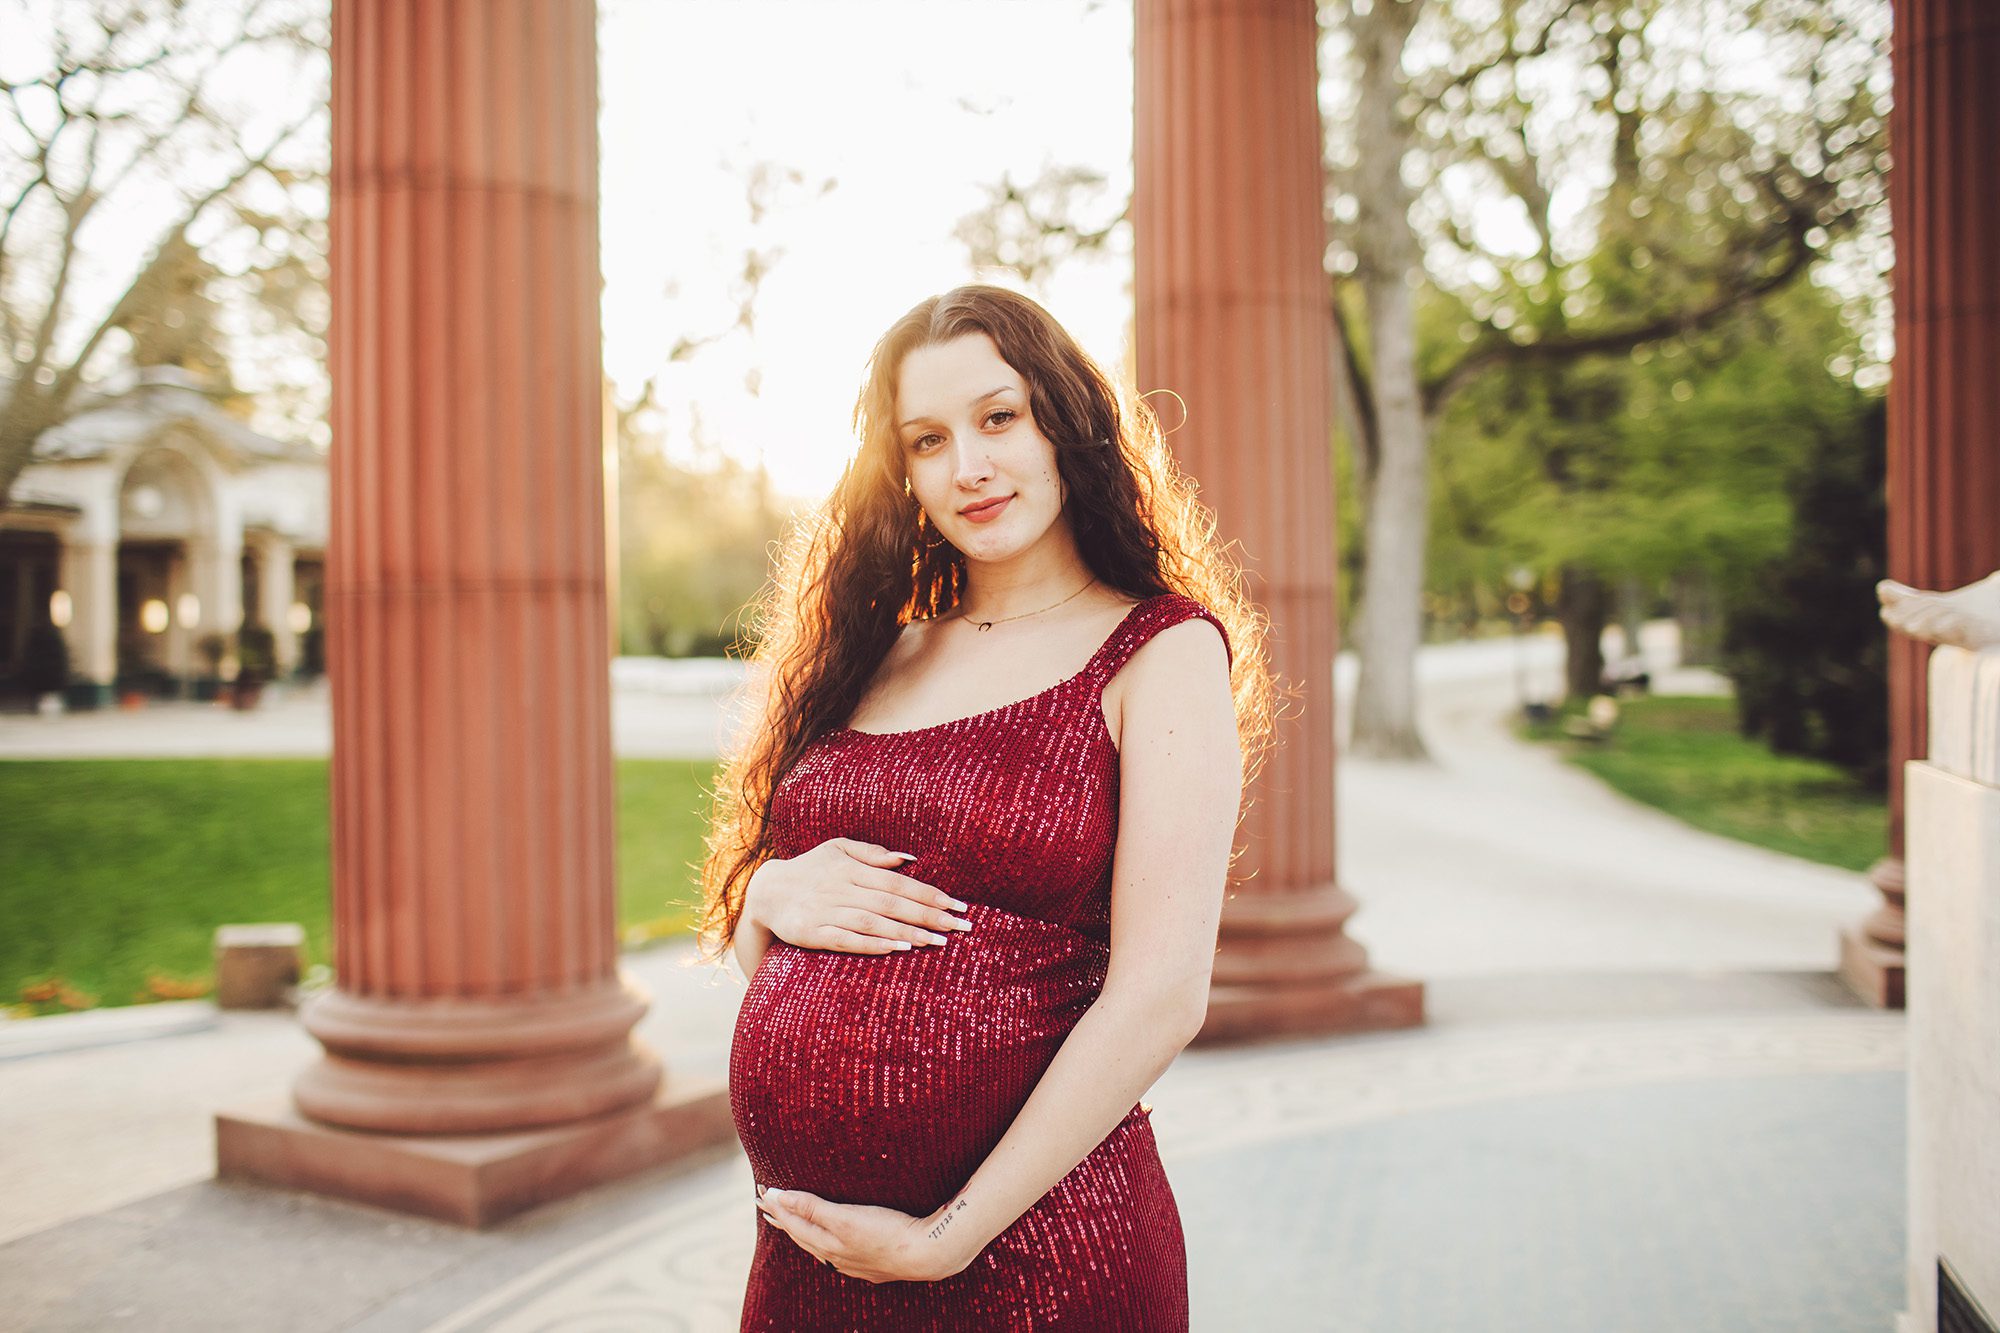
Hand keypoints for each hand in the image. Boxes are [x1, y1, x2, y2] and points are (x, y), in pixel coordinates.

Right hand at [746, 838, 972, 954]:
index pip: (898, 883)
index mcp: (850, 868)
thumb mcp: (838, 849)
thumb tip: (909, 858)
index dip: (929, 894)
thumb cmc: (810, 868)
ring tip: (938, 941)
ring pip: (873, 923)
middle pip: (892, 904)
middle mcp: (840, 889)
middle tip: (960, 927)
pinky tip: (899, 949)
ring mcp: (826, 912)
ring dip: (908, 932)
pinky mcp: (812, 934)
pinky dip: (874, 945)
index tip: (958, 905)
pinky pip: (847, 940)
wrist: (766, 892)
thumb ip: (873, 853)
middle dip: (929, 915)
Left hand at [755, 1186, 977, 1282]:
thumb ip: (813, 1208)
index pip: (794, 1222)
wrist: (926, 1255)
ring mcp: (852, 1261)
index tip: (762, 1190)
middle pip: (801, 1234)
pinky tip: (827, 1242)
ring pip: (816, 1244)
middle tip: (766, 1204)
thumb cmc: (887, 1232)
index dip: (777, 1205)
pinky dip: (821, 1240)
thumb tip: (780, 1198)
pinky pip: (834, 1251)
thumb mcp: (846, 1218)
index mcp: (827, 1243)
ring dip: (800, 1230)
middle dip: (783, 1217)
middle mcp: (835, 1256)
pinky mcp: (869, 1262)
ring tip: (787, 1222)